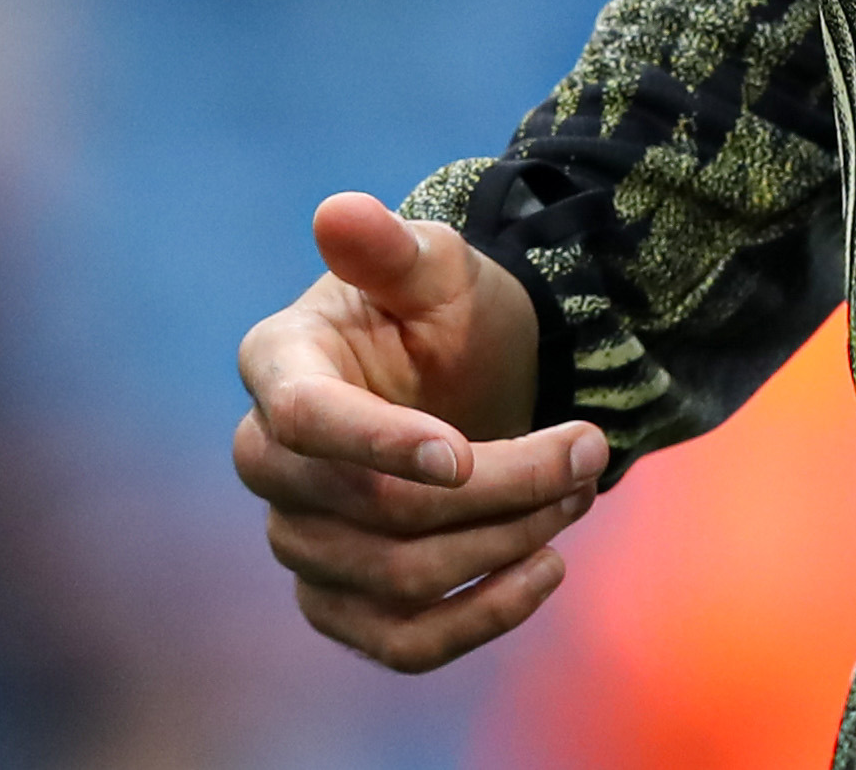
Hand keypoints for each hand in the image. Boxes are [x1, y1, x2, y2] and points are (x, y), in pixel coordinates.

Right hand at [233, 193, 602, 672]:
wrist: (471, 373)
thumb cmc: (445, 310)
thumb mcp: (436, 266)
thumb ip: (390, 247)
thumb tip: (340, 213)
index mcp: (279, 364)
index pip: (305, 422)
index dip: (380, 445)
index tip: (464, 457)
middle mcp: (269, 460)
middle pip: (373, 511)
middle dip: (498, 488)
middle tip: (586, 451)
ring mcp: (298, 539)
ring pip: (396, 579)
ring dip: (506, 545)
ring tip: (577, 492)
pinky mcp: (338, 599)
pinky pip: (397, 642)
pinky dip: (479, 622)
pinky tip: (546, 571)